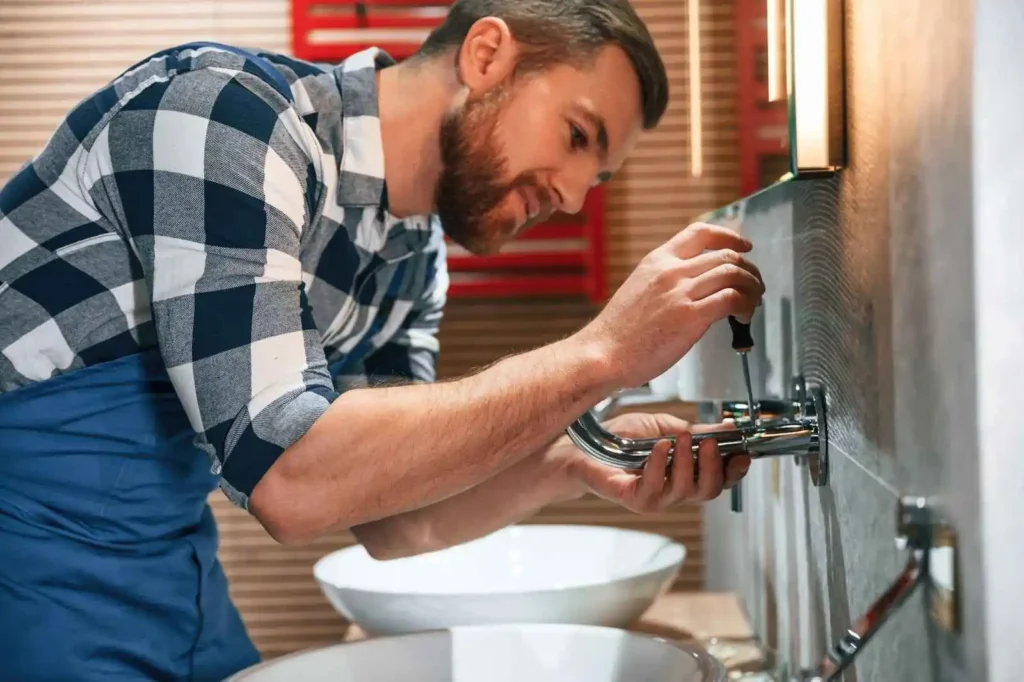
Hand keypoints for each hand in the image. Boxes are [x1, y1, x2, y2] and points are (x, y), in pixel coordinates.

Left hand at [563, 412, 751, 512]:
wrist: (583, 448)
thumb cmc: (622, 440)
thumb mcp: (665, 428)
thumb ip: (696, 432)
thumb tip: (727, 428)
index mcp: (685, 475)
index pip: (721, 481)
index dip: (735, 471)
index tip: (742, 453)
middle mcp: (674, 492)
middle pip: (709, 490)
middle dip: (715, 466)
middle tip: (711, 443)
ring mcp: (656, 499)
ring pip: (686, 490)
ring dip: (688, 462)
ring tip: (682, 439)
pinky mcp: (635, 500)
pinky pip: (656, 487)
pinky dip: (660, 464)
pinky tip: (659, 446)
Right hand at [577, 223, 763, 388]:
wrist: (603, 353)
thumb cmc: (619, 333)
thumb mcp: (639, 289)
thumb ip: (666, 281)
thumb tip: (695, 287)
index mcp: (657, 261)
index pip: (700, 233)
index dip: (729, 237)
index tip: (744, 246)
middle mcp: (671, 271)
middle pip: (725, 255)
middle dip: (749, 270)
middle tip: (755, 285)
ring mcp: (681, 292)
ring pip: (733, 274)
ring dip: (752, 287)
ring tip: (753, 302)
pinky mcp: (691, 316)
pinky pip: (732, 299)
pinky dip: (746, 305)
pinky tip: (744, 317)